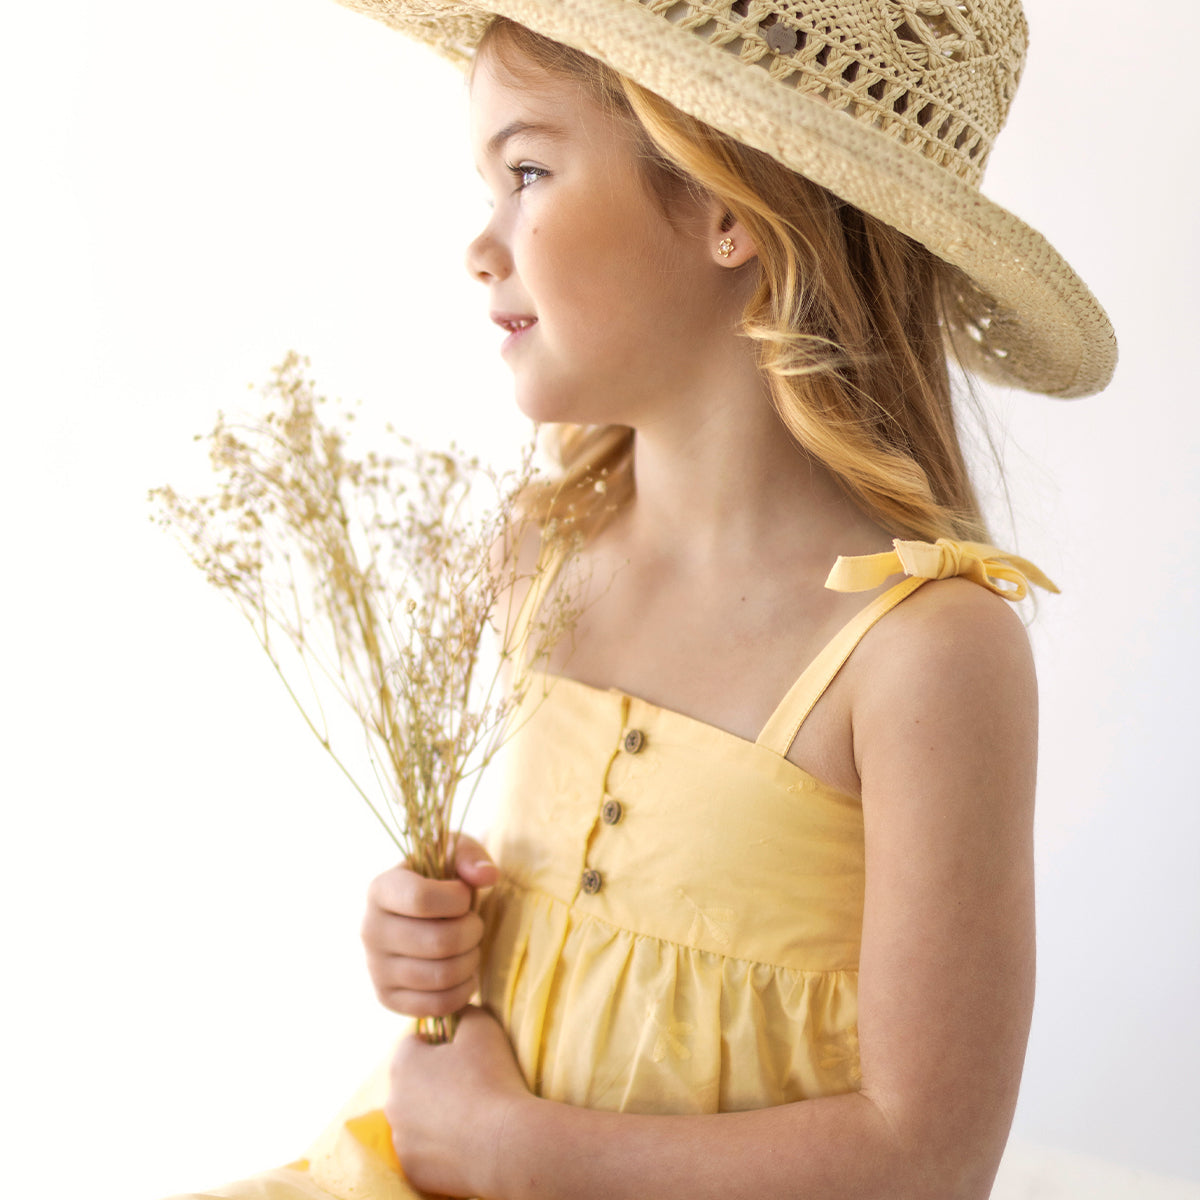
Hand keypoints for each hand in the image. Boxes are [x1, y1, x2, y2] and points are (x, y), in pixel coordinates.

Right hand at [361, 835, 499, 1017]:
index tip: (464, 896)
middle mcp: (370, 929)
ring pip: (441, 975)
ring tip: (471, 947)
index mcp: (381, 889)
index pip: (421, 899)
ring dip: (471, 961)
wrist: (419, 917)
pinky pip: (438, 1004)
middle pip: (438, 941)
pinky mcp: (388, 998)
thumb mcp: (452, 855)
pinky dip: (464, 990)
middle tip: (476, 925)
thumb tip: (486, 877)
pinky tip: (466, 973)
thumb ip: (471, 856)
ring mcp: (376, 968)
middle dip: (472, 932)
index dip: (457, 899)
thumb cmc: (440, 881)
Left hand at [387, 1005, 531, 1198]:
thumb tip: (456, 1011)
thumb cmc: (491, 1078)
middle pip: (413, 1082)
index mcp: (402, 1062)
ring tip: (471, 1115)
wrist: (505, 1143)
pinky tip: (466, 1141)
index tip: (464, 1056)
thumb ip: (462, 1010)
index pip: (415, 1044)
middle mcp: (392, 1101)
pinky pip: (424, 1150)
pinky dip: (440, 1146)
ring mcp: (400, 1139)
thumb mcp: (482, 1025)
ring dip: (437, 1114)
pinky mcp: (412, 1169)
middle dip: (436, 1081)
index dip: (441, 1045)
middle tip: (471, 1085)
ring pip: (417, 1118)